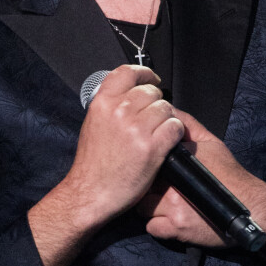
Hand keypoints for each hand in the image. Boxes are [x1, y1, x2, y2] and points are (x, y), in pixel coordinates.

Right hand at [62, 64, 184, 227]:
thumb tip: (130, 94)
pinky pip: (175, 127)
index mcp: (102, 103)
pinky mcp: (152, 147)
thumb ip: (110, 105)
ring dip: (165, 120)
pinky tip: (165, 144)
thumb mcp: (93, 123)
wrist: (90, 192)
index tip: (151, 79)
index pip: (127, 72)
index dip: (144, 73)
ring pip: (166, 109)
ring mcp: (136, 128)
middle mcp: (119, 111)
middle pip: (151, 92)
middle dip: (155, 104)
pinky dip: (174, 135)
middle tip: (151, 120)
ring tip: (156, 135)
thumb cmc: (92, 163)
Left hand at [137, 110, 265, 246]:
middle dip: (144, 184)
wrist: (251, 207)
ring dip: (148, 206)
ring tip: (161, 203)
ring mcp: (173, 210)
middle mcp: (172, 187)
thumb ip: (188, 125)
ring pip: (141, 208)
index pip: (145, 159)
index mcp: (177, 163)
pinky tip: (167, 220)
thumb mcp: (210, 142)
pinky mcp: (176, 230)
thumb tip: (167, 110)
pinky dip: (157, 226)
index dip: (144, 162)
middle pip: (141, 184)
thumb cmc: (229, 174)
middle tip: (156, 186)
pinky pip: (152, 228)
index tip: (149, 166)